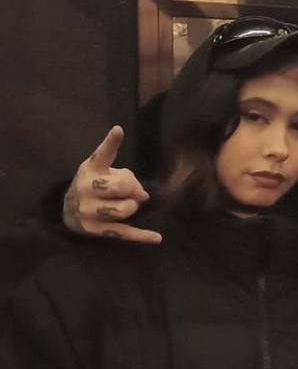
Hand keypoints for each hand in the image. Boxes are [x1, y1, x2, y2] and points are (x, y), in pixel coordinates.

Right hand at [62, 126, 161, 243]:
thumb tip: (143, 196)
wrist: (68, 211)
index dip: (111, 142)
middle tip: (128, 192)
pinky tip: (157, 238)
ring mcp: (88, 211)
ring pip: (126, 209)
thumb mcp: (102, 173)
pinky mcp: (95, 230)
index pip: (102, 155)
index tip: (119, 130)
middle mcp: (85, 188)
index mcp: (90, 169)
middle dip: (132, 189)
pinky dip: (142, 236)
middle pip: (122, 186)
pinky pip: (124, 232)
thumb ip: (125, 178)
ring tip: (125, 205)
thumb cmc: (94, 186)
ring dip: (132, 207)